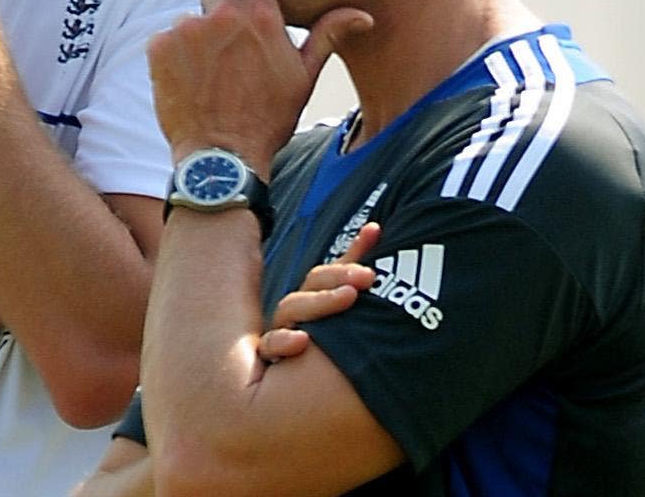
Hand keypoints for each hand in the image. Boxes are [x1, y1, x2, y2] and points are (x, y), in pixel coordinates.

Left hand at [146, 0, 371, 173]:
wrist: (223, 159)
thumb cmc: (268, 119)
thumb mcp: (303, 77)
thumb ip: (327, 35)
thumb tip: (363, 16)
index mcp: (261, 15)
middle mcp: (223, 14)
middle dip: (221, 11)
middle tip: (230, 48)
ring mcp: (187, 29)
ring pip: (190, 17)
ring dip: (197, 37)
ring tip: (211, 72)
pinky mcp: (160, 47)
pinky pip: (165, 38)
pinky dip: (173, 56)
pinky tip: (190, 81)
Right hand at [258, 222, 378, 362]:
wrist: (285, 412)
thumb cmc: (321, 364)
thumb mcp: (341, 323)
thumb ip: (353, 281)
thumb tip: (377, 231)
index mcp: (312, 305)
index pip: (330, 271)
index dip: (353, 251)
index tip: (375, 231)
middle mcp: (293, 317)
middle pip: (310, 285)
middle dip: (340, 277)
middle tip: (368, 277)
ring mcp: (279, 336)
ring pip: (292, 308)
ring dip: (321, 301)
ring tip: (348, 298)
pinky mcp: (268, 362)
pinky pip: (270, 347)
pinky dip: (284, 342)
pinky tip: (302, 341)